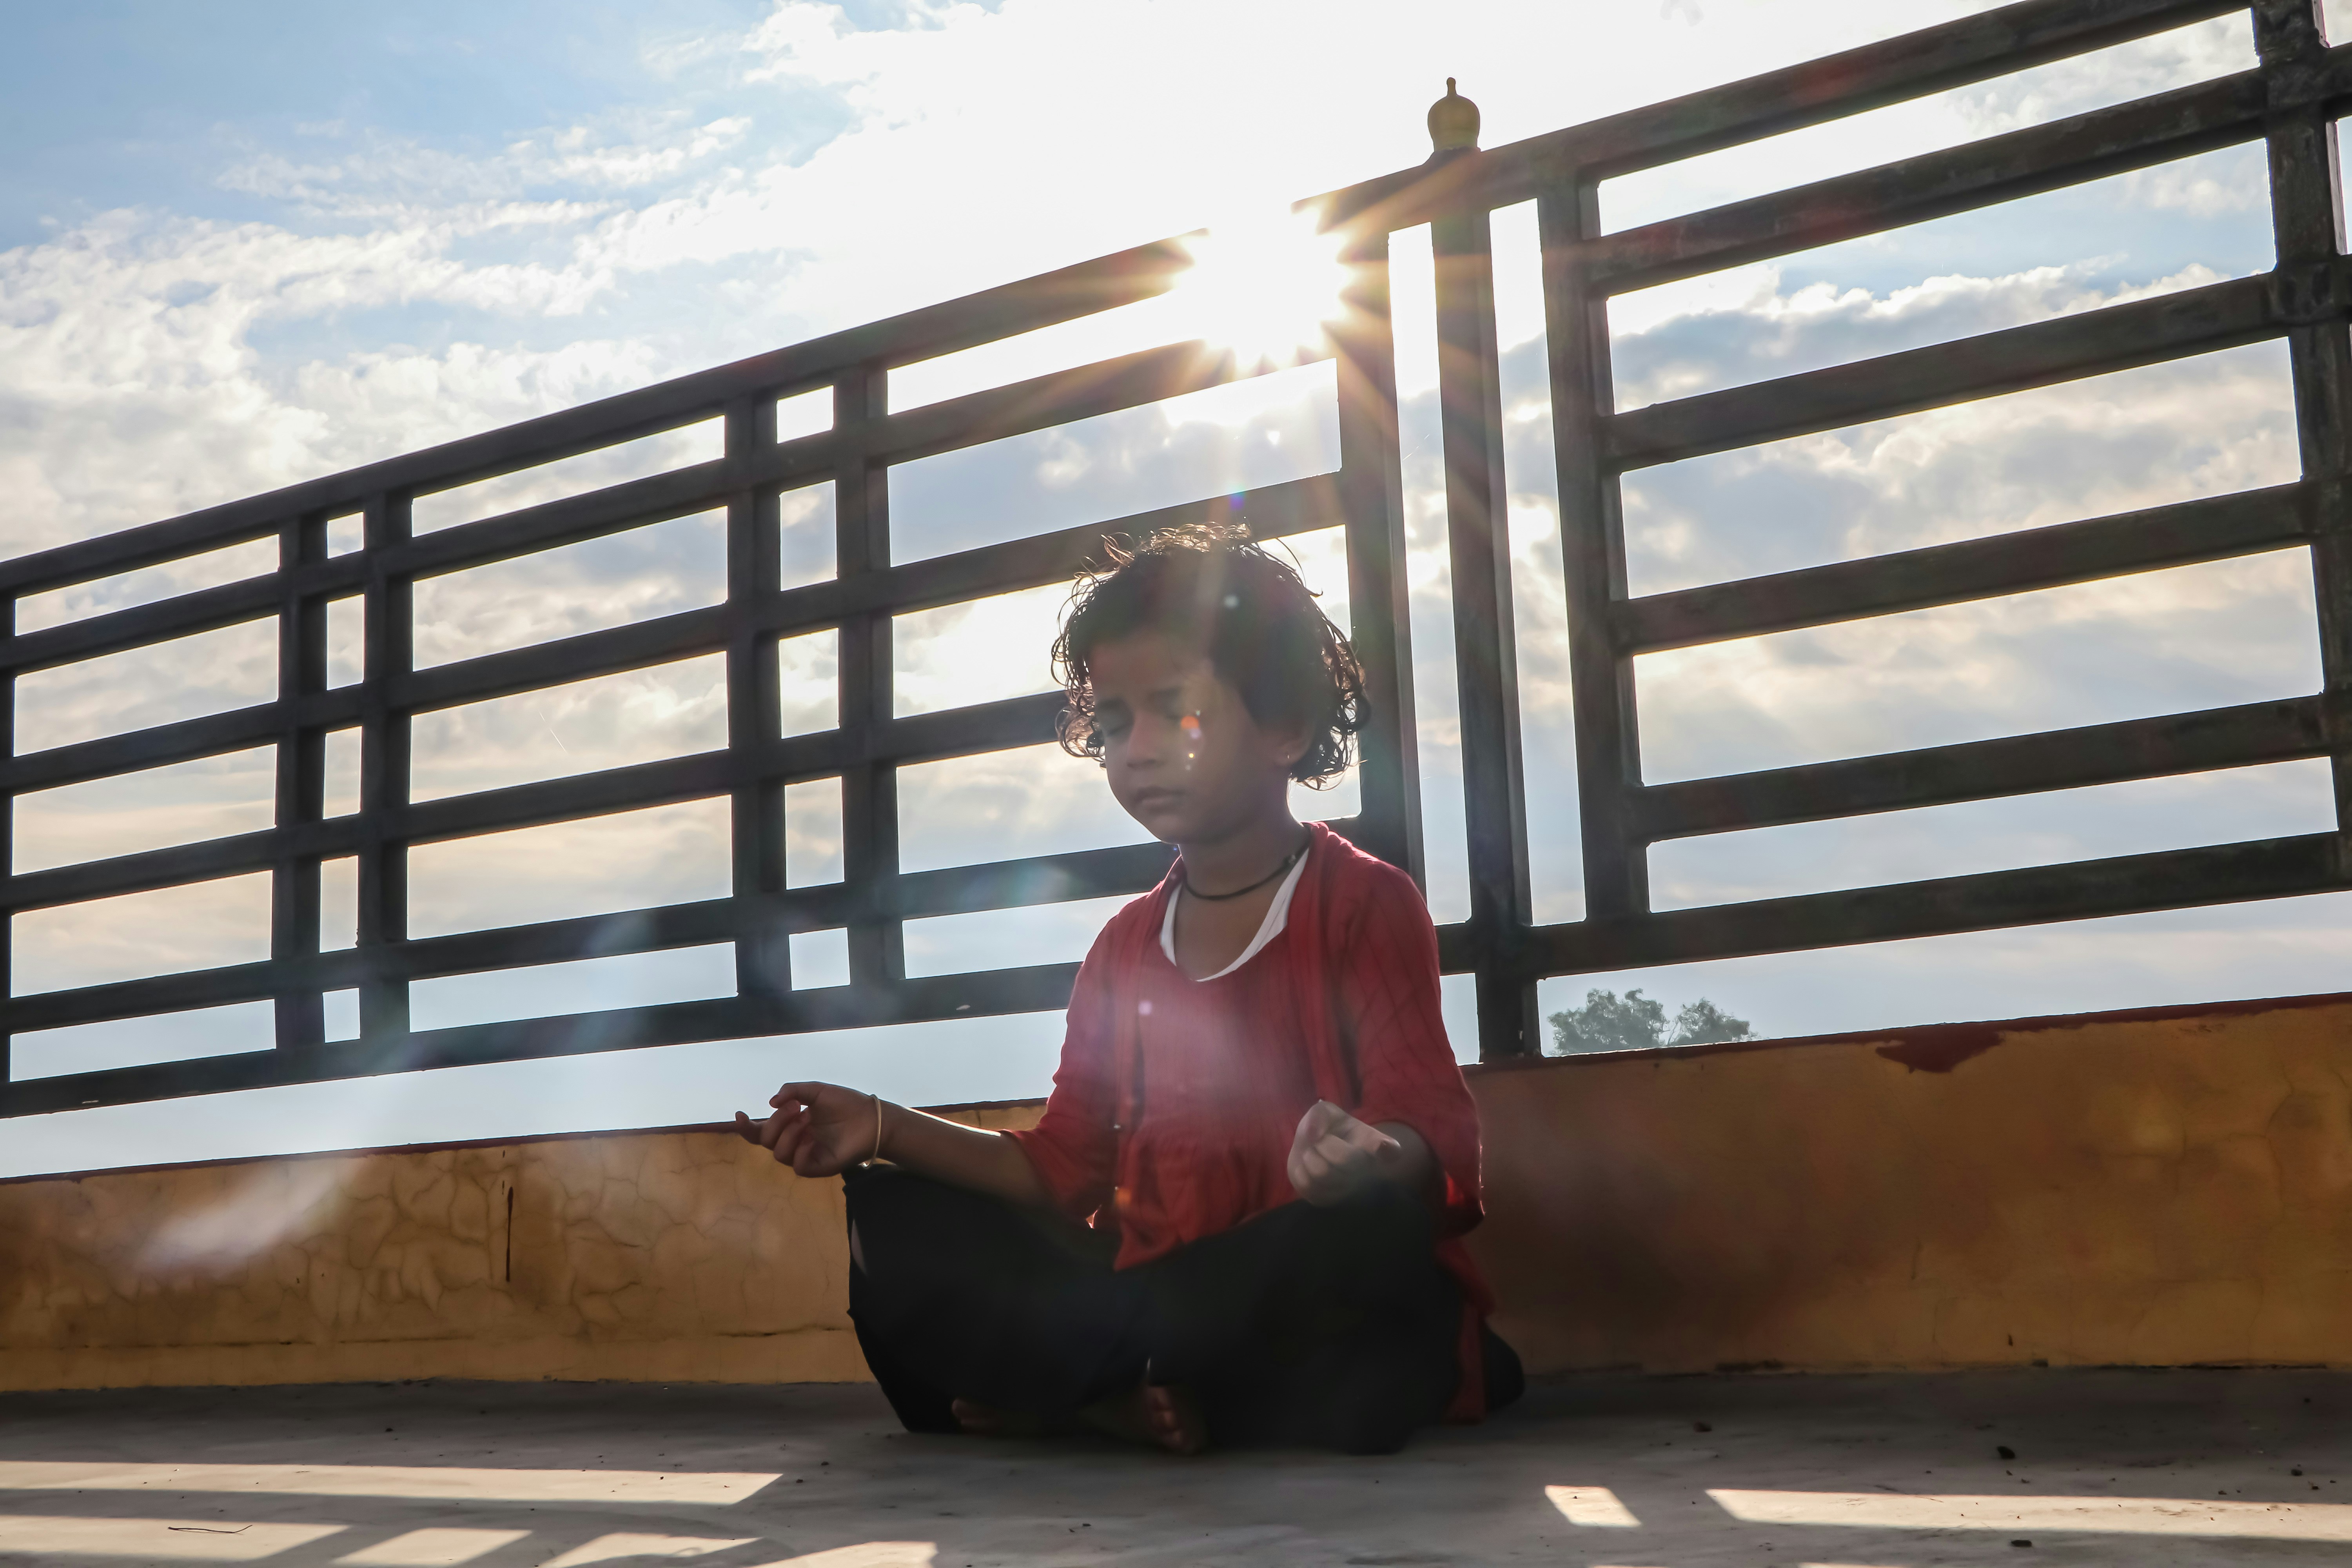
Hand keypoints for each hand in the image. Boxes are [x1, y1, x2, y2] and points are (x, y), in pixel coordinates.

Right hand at [733, 1081, 882, 1176]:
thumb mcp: (816, 1090)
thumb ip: (792, 1091)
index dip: (746, 1127)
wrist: (870, 1118)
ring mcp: (805, 1155)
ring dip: (788, 1134)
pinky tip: (811, 1139)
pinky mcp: (817, 1167)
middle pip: (764, 1142)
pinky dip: (800, 1151)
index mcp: (791, 1125)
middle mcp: (794, 1141)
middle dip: (775, 1123)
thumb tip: (770, 1103)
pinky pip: (797, 1166)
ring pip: (778, 1153)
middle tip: (795, 1108)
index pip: (761, 1131)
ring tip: (806, 1121)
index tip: (739, 1115)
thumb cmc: (845, 1104)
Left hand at [1286, 1099, 1402, 1205]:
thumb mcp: (1325, 1112)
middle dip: (1323, 1144)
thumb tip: (1314, 1136)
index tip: (1384, 1147)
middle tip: (1322, 1141)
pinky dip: (1300, 1173)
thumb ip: (1320, 1115)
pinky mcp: (1328, 1201)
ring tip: (1315, 1154)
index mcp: (1371, 1142)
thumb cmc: (1327, 1129)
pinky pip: (1308, 1187)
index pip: (1388, 1149)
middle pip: (1343, 1159)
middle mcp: (1367, 1170)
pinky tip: (1308, 1169)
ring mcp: (1349, 1189)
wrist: (1313, 1148)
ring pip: (1322, 1173)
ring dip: (1309, 1158)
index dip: (1387, 1149)